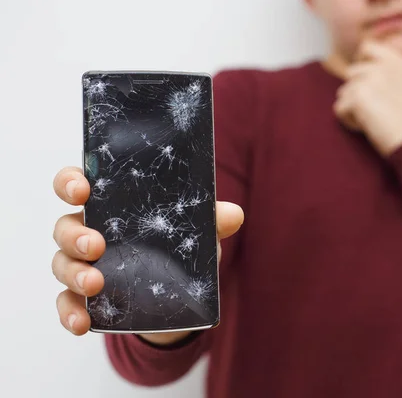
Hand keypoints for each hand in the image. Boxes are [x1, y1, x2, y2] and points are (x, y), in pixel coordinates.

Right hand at [52, 166, 243, 345]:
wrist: (180, 298)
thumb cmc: (179, 248)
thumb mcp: (197, 233)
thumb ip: (212, 221)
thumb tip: (235, 214)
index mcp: (112, 205)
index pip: (79, 184)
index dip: (71, 182)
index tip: (82, 189)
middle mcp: (91, 231)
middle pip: (64, 226)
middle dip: (74, 234)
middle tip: (95, 244)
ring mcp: (85, 265)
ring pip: (62, 263)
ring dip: (74, 273)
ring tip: (96, 283)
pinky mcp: (88, 298)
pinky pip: (67, 304)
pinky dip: (71, 313)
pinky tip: (82, 323)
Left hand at [333, 33, 401, 156]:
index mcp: (395, 60)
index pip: (367, 47)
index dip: (362, 65)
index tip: (369, 83)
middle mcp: (380, 66)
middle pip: (351, 75)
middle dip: (358, 94)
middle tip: (378, 111)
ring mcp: (367, 80)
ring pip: (344, 93)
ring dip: (353, 109)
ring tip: (374, 120)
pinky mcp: (357, 97)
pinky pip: (339, 109)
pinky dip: (349, 121)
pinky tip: (367, 127)